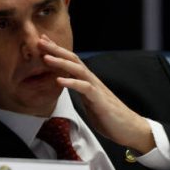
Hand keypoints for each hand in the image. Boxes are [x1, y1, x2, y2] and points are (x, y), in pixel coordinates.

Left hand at [39, 35, 155, 152]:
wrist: (129, 128)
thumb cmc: (109, 116)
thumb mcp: (88, 101)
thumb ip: (78, 91)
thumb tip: (66, 86)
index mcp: (87, 81)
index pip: (71, 61)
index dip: (57, 50)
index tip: (43, 41)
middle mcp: (92, 80)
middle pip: (73, 60)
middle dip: (56, 50)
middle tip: (40, 40)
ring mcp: (96, 88)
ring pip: (78, 70)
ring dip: (61, 62)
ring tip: (46, 57)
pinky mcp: (99, 100)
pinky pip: (85, 88)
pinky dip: (72, 82)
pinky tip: (59, 80)